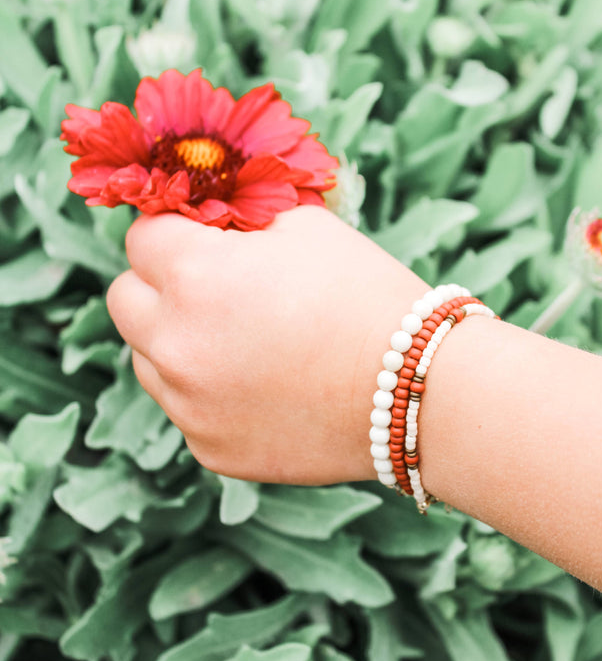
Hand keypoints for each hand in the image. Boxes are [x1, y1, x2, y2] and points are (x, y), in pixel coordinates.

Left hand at [106, 206, 427, 483]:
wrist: (419, 389)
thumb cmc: (367, 293)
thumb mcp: (304, 223)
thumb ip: (238, 213)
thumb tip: (205, 209)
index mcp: (193, 275)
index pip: (141, 236)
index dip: (175, 231)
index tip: (203, 237)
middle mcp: (175, 344)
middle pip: (124, 299)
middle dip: (159, 285)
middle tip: (213, 287)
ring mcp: (189, 405)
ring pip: (148, 360)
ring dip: (178, 342)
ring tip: (247, 340)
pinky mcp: (210, 450)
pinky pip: (187, 409)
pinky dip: (210, 395)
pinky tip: (266, 385)